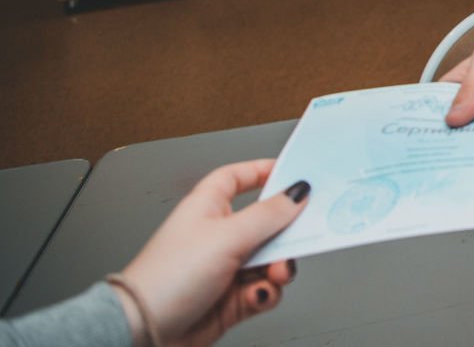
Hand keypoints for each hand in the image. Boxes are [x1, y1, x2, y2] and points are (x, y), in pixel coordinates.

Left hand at [120, 159, 309, 346]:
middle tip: (298, 235)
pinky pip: (264, 288)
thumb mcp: (227, 237)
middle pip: (264, 222)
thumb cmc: (166, 280)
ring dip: (279, 267)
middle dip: (284, 233)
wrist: (145, 333)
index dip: (262, 172)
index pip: (237, 178)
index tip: (292, 172)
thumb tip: (297, 192)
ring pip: (270, 258)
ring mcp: (224, 267)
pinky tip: (258, 295)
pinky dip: (267, 292)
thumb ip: (268, 214)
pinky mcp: (230, 298)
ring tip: (276, 274)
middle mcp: (216, 235)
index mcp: (207, 208)